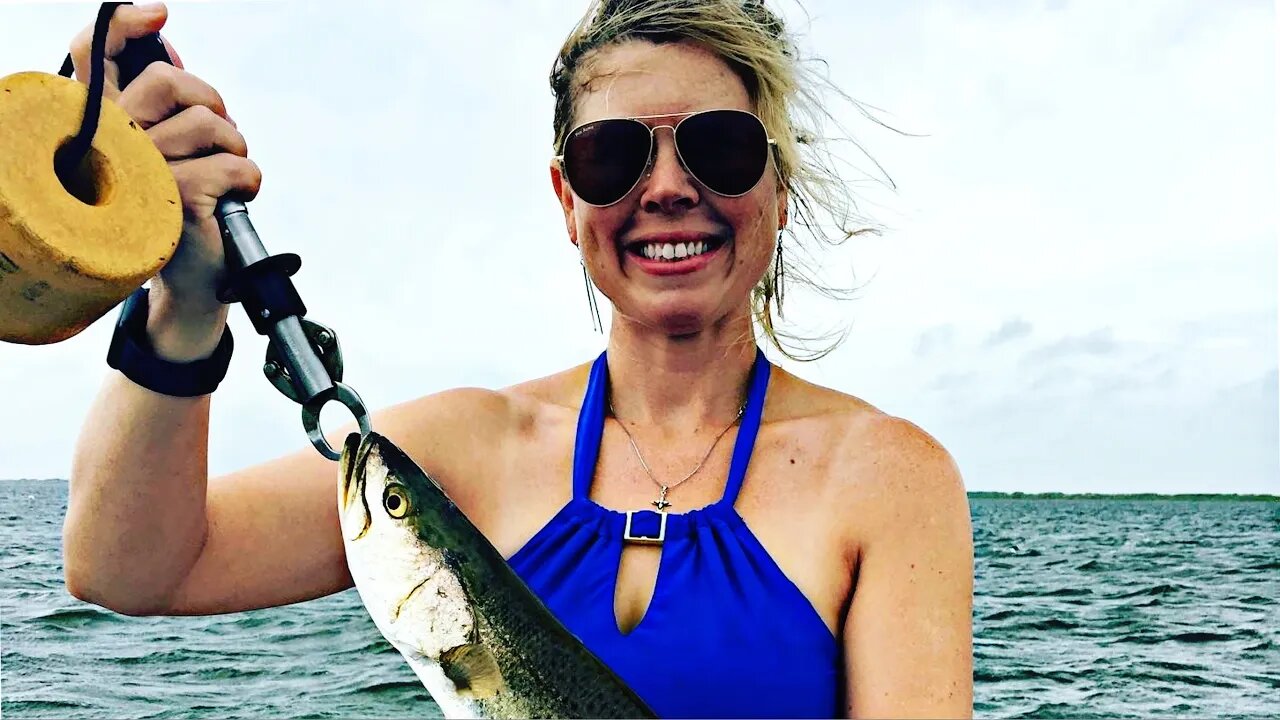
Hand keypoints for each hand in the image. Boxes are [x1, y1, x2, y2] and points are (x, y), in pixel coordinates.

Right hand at [68, 2, 260, 321]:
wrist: (191, 279)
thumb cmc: (177, 207)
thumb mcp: (165, 149)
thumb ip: (161, 103)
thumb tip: (166, 42)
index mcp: (102, 124)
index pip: (93, 54)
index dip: (123, 24)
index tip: (158, 13)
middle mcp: (110, 144)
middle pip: (166, 79)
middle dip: (209, 100)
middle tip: (220, 131)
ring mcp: (141, 170)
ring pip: (208, 123)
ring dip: (235, 146)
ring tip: (227, 174)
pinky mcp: (176, 196)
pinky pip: (235, 163)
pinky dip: (250, 178)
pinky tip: (237, 197)